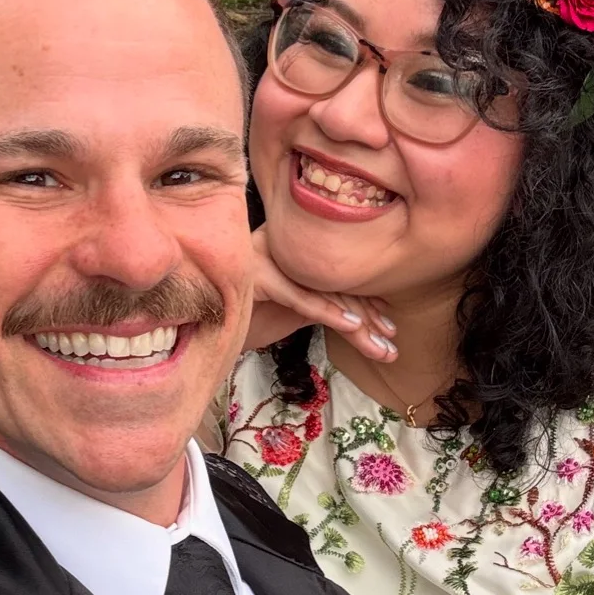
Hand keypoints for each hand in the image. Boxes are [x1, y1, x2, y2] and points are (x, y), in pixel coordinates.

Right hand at [245, 226, 397, 361]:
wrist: (202, 329)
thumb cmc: (246, 319)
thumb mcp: (291, 310)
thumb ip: (322, 302)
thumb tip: (365, 316)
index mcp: (293, 251)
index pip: (339, 274)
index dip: (368, 302)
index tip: (390, 329)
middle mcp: (283, 248)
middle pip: (337, 280)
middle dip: (369, 316)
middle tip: (392, 346)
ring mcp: (269, 256)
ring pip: (325, 289)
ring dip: (358, 322)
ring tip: (380, 345)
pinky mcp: (258, 276)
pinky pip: (301, 296)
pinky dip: (329, 311)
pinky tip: (353, 326)